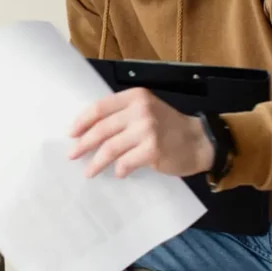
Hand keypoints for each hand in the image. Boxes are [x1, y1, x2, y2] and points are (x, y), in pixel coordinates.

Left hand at [69, 87, 214, 178]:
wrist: (200, 141)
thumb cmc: (169, 127)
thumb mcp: (147, 110)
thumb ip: (124, 115)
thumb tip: (90, 131)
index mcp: (135, 97)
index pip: (100, 107)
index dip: (82, 121)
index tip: (71, 133)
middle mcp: (140, 110)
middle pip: (102, 128)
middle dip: (84, 143)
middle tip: (72, 155)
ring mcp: (147, 130)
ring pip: (110, 148)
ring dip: (96, 162)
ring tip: (88, 172)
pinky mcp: (153, 150)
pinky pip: (126, 162)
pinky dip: (119, 169)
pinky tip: (118, 173)